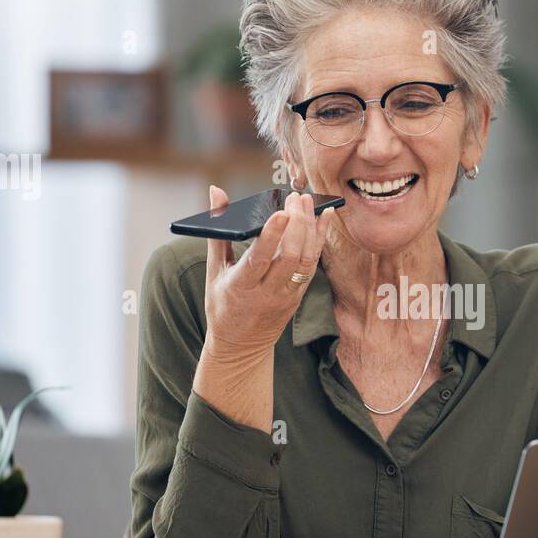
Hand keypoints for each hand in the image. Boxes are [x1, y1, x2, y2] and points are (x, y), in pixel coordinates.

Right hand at [202, 185, 335, 365]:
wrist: (240, 345)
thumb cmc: (222, 303)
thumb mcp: (213, 270)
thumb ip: (218, 230)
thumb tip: (215, 191)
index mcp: (240, 287)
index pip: (259, 259)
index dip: (272, 236)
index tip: (281, 212)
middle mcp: (266, 293)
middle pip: (289, 257)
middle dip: (296, 224)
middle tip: (295, 198)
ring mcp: (286, 296)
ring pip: (305, 261)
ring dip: (310, 229)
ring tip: (308, 202)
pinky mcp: (298, 296)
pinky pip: (312, 266)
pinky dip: (319, 240)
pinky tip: (323, 218)